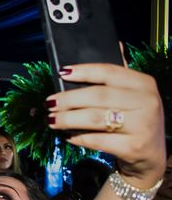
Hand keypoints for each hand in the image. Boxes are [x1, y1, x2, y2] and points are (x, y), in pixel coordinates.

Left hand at [46, 64, 165, 187]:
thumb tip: (116, 44)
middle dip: (68, 100)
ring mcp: (142, 125)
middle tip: (48, 104)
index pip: (109, 71)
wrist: (151, 155)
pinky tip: (67, 136)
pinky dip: (79, 138)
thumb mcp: (134, 95)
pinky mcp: (133, 147)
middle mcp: (146, 102)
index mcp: (143, 83)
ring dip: (67, 119)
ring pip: (95, 119)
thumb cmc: (136, 120)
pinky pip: (97, 140)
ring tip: (51, 120)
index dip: (83, 71)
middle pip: (97, 96)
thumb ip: (120, 74)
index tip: (61, 73)